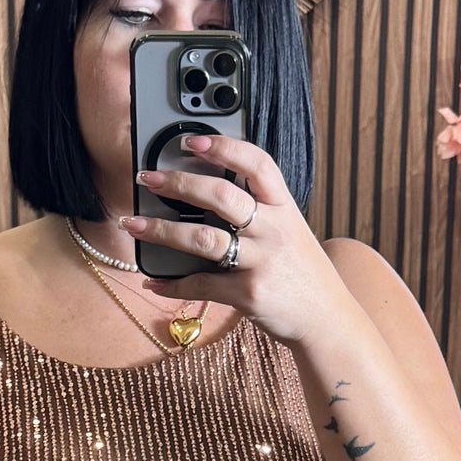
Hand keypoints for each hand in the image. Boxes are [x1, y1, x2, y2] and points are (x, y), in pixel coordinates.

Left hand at [123, 138, 340, 347]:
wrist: (327, 320)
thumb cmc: (301, 272)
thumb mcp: (290, 231)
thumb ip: (260, 210)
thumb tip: (208, 190)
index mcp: (284, 207)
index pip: (257, 164)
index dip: (224, 147)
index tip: (192, 140)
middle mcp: (273, 230)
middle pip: (221, 195)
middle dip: (178, 183)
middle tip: (147, 178)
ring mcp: (260, 262)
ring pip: (203, 239)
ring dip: (161, 230)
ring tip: (133, 224)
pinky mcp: (248, 294)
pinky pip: (201, 286)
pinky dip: (172, 284)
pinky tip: (154, 280)